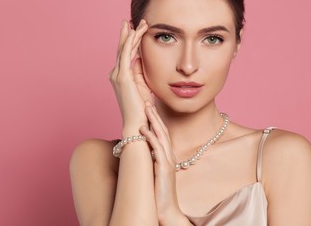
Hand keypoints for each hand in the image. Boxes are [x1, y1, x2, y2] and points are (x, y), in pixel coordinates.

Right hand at [109, 20, 149, 133]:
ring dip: (131, 35)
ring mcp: (117, 75)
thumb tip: (139, 59)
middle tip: (131, 21)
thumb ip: (139, 72)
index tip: (136, 30)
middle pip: (122, 49)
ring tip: (137, 23)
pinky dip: (130, 42)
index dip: (131, 42)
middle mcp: (116, 74)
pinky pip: (126, 54)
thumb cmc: (141, 109)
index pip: (126, 55)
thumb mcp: (142, 87)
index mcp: (121, 77)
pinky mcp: (123, 77)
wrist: (137, 123)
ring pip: (124, 49)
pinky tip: (135, 32)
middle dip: (127, 34)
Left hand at [140, 102, 190, 224]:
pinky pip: (157, 149)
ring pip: (161, 136)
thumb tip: (142, 151)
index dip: (155, 119)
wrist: (166, 210)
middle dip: (154, 115)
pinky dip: (151, 138)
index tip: (149, 107)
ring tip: (146, 108)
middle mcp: (169, 155)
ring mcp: (168, 161)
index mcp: (166, 156)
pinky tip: (144, 129)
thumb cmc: (158, 192)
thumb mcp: (154, 172)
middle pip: (162, 130)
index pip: (161, 133)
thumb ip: (151, 160)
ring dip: (154, 121)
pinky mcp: (164, 168)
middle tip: (147, 100)